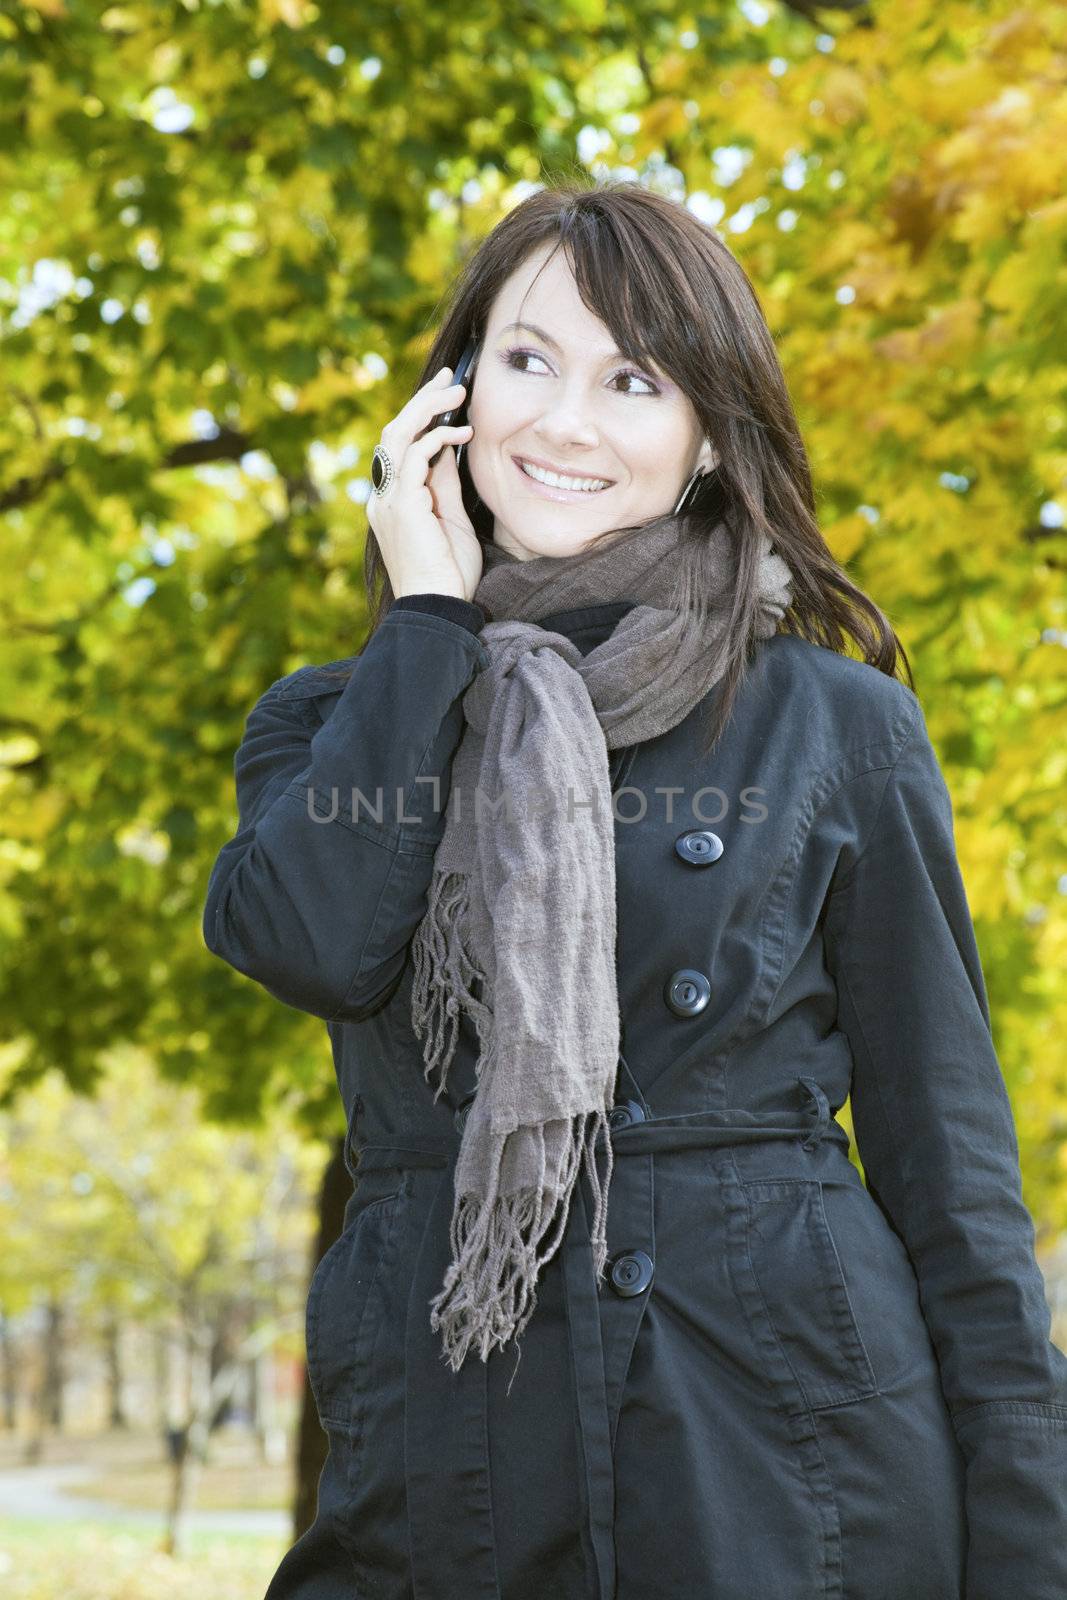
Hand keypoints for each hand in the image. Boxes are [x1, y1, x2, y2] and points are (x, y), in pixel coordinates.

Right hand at [366, 366, 483, 601]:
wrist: (439, 609)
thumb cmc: (448, 574)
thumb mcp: (451, 520)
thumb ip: (444, 485)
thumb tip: (449, 450)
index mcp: (393, 501)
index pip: (400, 447)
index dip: (421, 417)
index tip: (446, 395)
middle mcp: (383, 497)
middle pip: (394, 433)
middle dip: (423, 401)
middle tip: (451, 379)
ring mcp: (388, 500)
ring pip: (397, 436)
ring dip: (428, 409)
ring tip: (457, 393)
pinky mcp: (401, 506)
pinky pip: (413, 457)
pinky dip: (436, 439)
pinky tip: (460, 433)